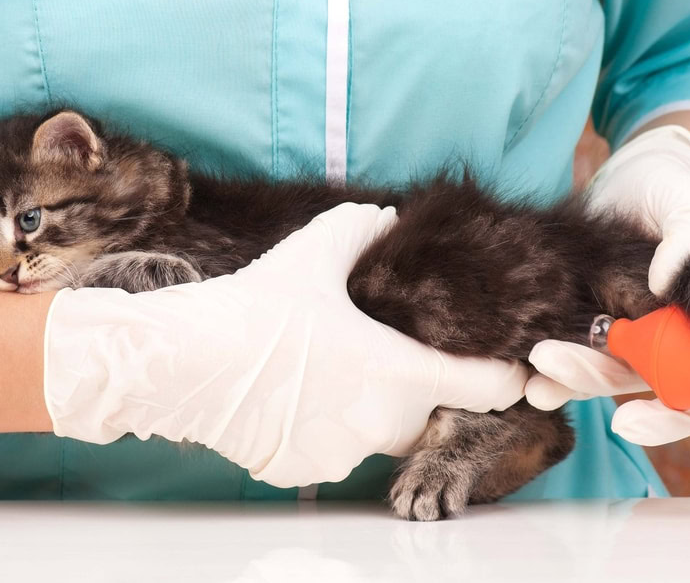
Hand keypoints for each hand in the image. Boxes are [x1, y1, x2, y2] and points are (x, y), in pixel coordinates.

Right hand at [43, 203, 527, 486]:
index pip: (487, 387)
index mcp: (400, 372)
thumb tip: (386, 217)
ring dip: (362, 408)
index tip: (503, 369)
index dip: (501, 376)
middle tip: (366, 353)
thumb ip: (362, 228)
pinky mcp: (303, 472)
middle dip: (409, 386)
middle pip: (424, 410)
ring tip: (315, 372)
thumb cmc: (256, 307)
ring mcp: (342, 454)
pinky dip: (319, 429)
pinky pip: (329, 450)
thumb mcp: (312, 253)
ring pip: (374, 433)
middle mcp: (381, 424)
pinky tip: (286, 398)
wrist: (186, 362)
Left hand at [525, 125, 689, 444]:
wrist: (627, 182)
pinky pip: (579, 364)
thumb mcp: (686, 204)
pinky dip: (554, 375)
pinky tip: (527, 376)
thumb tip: (665, 284)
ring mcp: (634, 342)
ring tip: (537, 368)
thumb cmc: (672, 190)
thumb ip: (688, 239)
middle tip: (564, 367)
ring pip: (611, 379)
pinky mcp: (594, 333)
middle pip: (665, 389)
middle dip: (620, 391)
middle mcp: (677, 341)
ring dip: (575, 380)